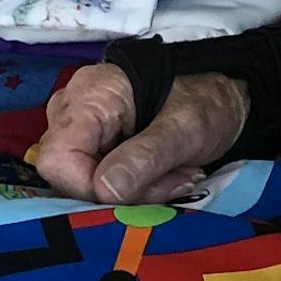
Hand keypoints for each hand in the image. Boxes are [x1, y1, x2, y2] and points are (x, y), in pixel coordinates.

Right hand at [33, 65, 249, 203]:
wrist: (222, 89)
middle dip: (122, 191)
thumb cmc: (206, 96)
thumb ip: (146, 157)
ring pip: (86, 182)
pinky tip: (165, 175)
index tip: (138, 192)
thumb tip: (104, 190)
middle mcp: (73, 110)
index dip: (89, 188)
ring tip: (176, 175)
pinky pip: (99, 179)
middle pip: (70, 174)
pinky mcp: (95, 144)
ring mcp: (82, 128)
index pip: (58, 160)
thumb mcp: (186, 127)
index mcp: (90, 95)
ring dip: (133, 191)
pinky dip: (134, 186)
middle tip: (172, 181)